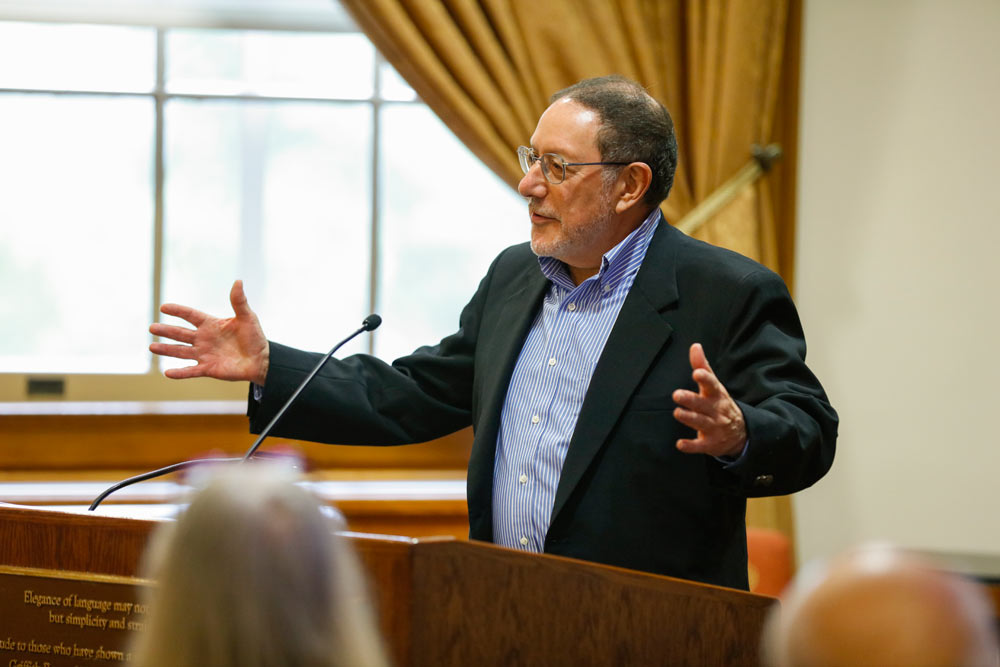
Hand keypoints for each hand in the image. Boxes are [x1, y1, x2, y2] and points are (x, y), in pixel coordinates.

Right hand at [149, 280, 269, 384]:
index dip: (178, 311)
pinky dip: (180, 373)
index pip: (190, 316)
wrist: (262, 360)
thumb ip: (239, 301)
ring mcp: (205, 354)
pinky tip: (167, 373)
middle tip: (152, 328)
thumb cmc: (254, 337)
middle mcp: (204, 339)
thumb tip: (238, 281)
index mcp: (211, 325)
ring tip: (152, 347)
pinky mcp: (209, 369)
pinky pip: (191, 371)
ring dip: (167, 350)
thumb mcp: (247, 317)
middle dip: (166, 331)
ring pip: (181, 351)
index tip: (164, 307)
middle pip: (181, 334)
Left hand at [672, 343, 745, 456]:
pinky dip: (690, 446)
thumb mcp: (714, 386)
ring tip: (677, 412)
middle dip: (690, 400)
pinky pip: (699, 446)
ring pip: (700, 422)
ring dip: (688, 418)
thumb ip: (702, 366)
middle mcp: (715, 410)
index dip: (704, 378)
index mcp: (716, 394)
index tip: (696, 373)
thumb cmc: (720, 404)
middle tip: (676, 394)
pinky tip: (679, 444)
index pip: (711, 384)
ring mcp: (714, 427)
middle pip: (702, 404)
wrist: (740, 433)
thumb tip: (695, 346)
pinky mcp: (710, 444)